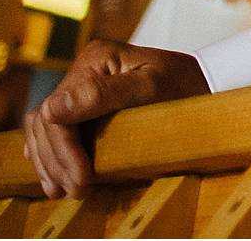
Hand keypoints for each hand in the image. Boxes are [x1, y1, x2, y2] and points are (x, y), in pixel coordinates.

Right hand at [22, 41, 205, 197]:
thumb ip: (102, 94)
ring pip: (44, 129)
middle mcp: (83, 71)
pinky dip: (51, 155)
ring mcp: (81, 88)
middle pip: (47, 123)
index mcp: (95, 59)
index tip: (80, 179)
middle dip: (57, 161)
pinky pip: (54, 132)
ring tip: (62, 191)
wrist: (206, 84)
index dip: (62, 150)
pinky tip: (56, 178)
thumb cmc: (184, 84)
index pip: (58, 112)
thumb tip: (50, 109)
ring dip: (49, 163)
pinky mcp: (85, 106)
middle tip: (76, 191)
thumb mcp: (151, 86)